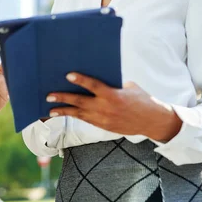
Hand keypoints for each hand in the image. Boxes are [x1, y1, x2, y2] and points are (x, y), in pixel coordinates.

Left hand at [46, 73, 181, 141]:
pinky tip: (64, 114)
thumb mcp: (130, 88)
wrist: (152, 122)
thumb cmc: (142, 100)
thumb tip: (98, 77)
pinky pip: (85, 120)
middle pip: (80, 102)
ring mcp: (103, 119)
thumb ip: (113, 84)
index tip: (68, 75)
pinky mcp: (103, 126)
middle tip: (49, 96)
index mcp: (113, 95)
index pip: (93, 86)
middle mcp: (106, 108)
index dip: (80, 80)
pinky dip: (74, 116)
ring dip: (64, 111)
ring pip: (79, 114)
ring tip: (50, 110)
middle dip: (63, 98)